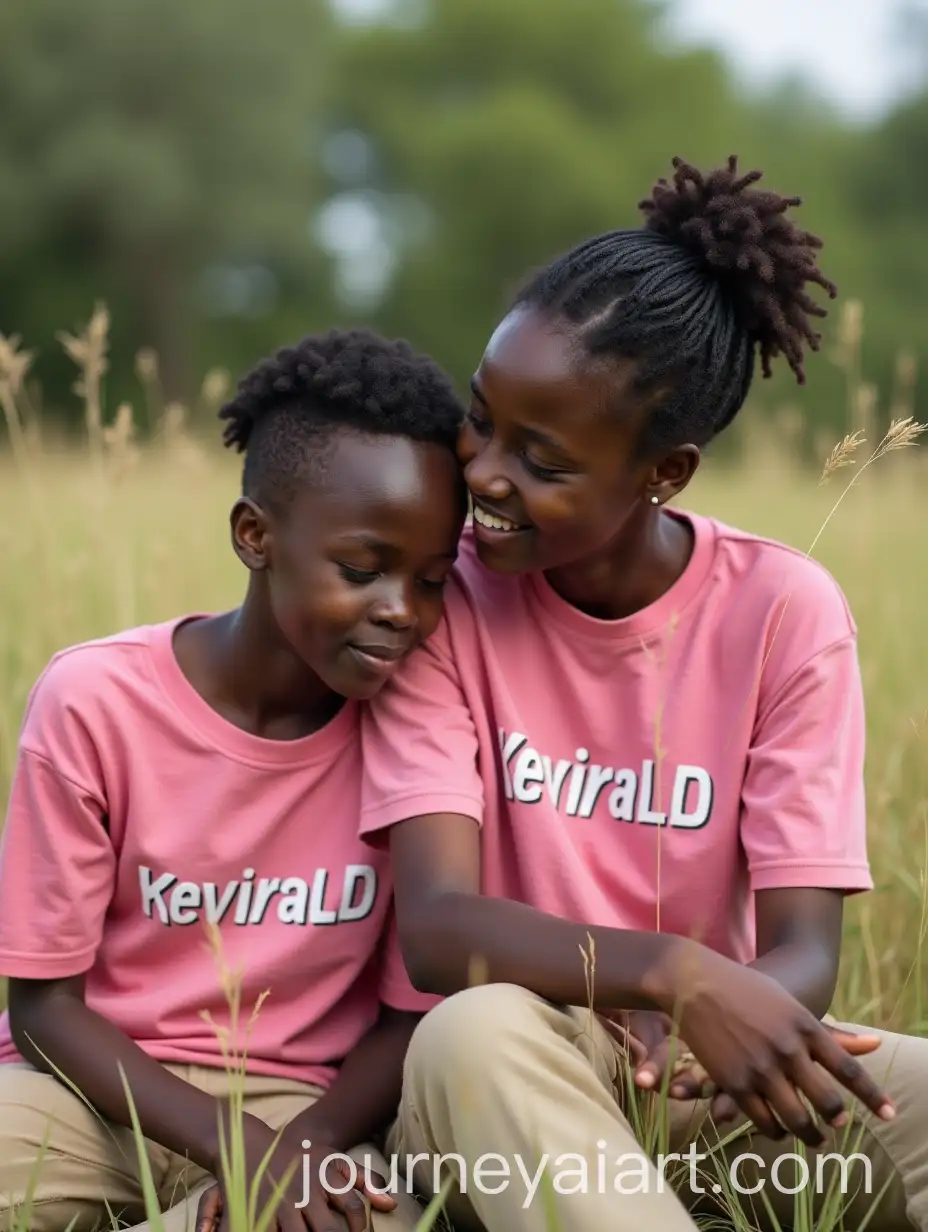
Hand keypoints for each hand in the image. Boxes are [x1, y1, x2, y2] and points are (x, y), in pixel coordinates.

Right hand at [199, 1113, 395, 1231]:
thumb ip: (364, 1180)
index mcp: (325, 1178)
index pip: (354, 1207)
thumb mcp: (332, 1161)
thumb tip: (392, 1205)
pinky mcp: (256, 1216)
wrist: (251, 1146)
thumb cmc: (302, 1160)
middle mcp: (304, 1192)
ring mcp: (279, 1206)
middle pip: (328, 1230)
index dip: (361, 1228)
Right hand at [627, 1013, 881, 1126]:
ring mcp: (761, 1067)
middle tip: (838, 1127)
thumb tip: (875, 1044)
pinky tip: (777, 1129)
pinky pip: (763, 1120)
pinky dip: (774, 1130)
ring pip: (797, 1118)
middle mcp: (788, 1049)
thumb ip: (828, 1031)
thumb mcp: (790, 1003)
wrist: (694, 981)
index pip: (848, 1070)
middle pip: (827, 1101)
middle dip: (836, 1120)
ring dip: (809, 1134)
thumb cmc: (746, 989)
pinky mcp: (734, 1082)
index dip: (872, 1097)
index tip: (890, 1115)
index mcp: (805, 1025)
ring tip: (813, 1139)